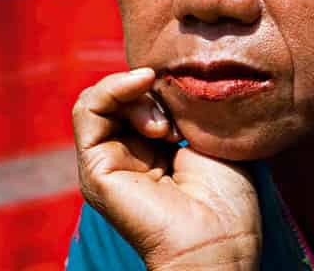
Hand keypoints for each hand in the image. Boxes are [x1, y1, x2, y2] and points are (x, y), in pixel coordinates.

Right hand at [74, 68, 261, 270]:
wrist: (221, 238)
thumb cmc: (227, 197)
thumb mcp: (207, 133)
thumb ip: (181, 103)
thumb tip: (160, 76)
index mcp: (152, 149)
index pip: (137, 96)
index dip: (159, 84)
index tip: (190, 93)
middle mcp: (125, 155)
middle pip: (117, 95)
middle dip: (147, 87)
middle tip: (177, 112)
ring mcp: (107, 163)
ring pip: (97, 98)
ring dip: (131, 90)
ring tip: (164, 119)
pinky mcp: (95, 172)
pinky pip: (86, 111)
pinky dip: (111, 89)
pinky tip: (142, 88)